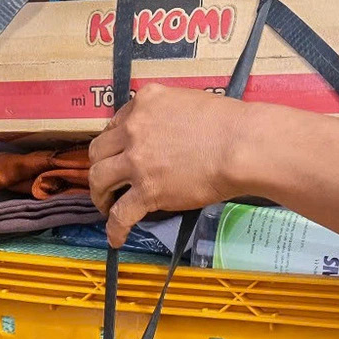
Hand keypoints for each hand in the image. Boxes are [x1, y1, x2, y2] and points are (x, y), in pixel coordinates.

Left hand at [87, 83, 251, 246]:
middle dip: (99, 166)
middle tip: (108, 179)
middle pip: (98, 150)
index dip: (114, 143)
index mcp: (144, 103)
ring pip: (99, 179)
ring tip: (107, 205)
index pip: (114, 124)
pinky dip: (114, 228)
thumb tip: (164, 131)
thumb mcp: (186, 101)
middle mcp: (133, 129)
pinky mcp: (147, 191)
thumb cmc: (228, 123)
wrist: (240, 145)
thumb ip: (165, 113)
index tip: (118, 154)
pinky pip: (121, 213)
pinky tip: (116, 238)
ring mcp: (137, 160)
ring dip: (99, 194)